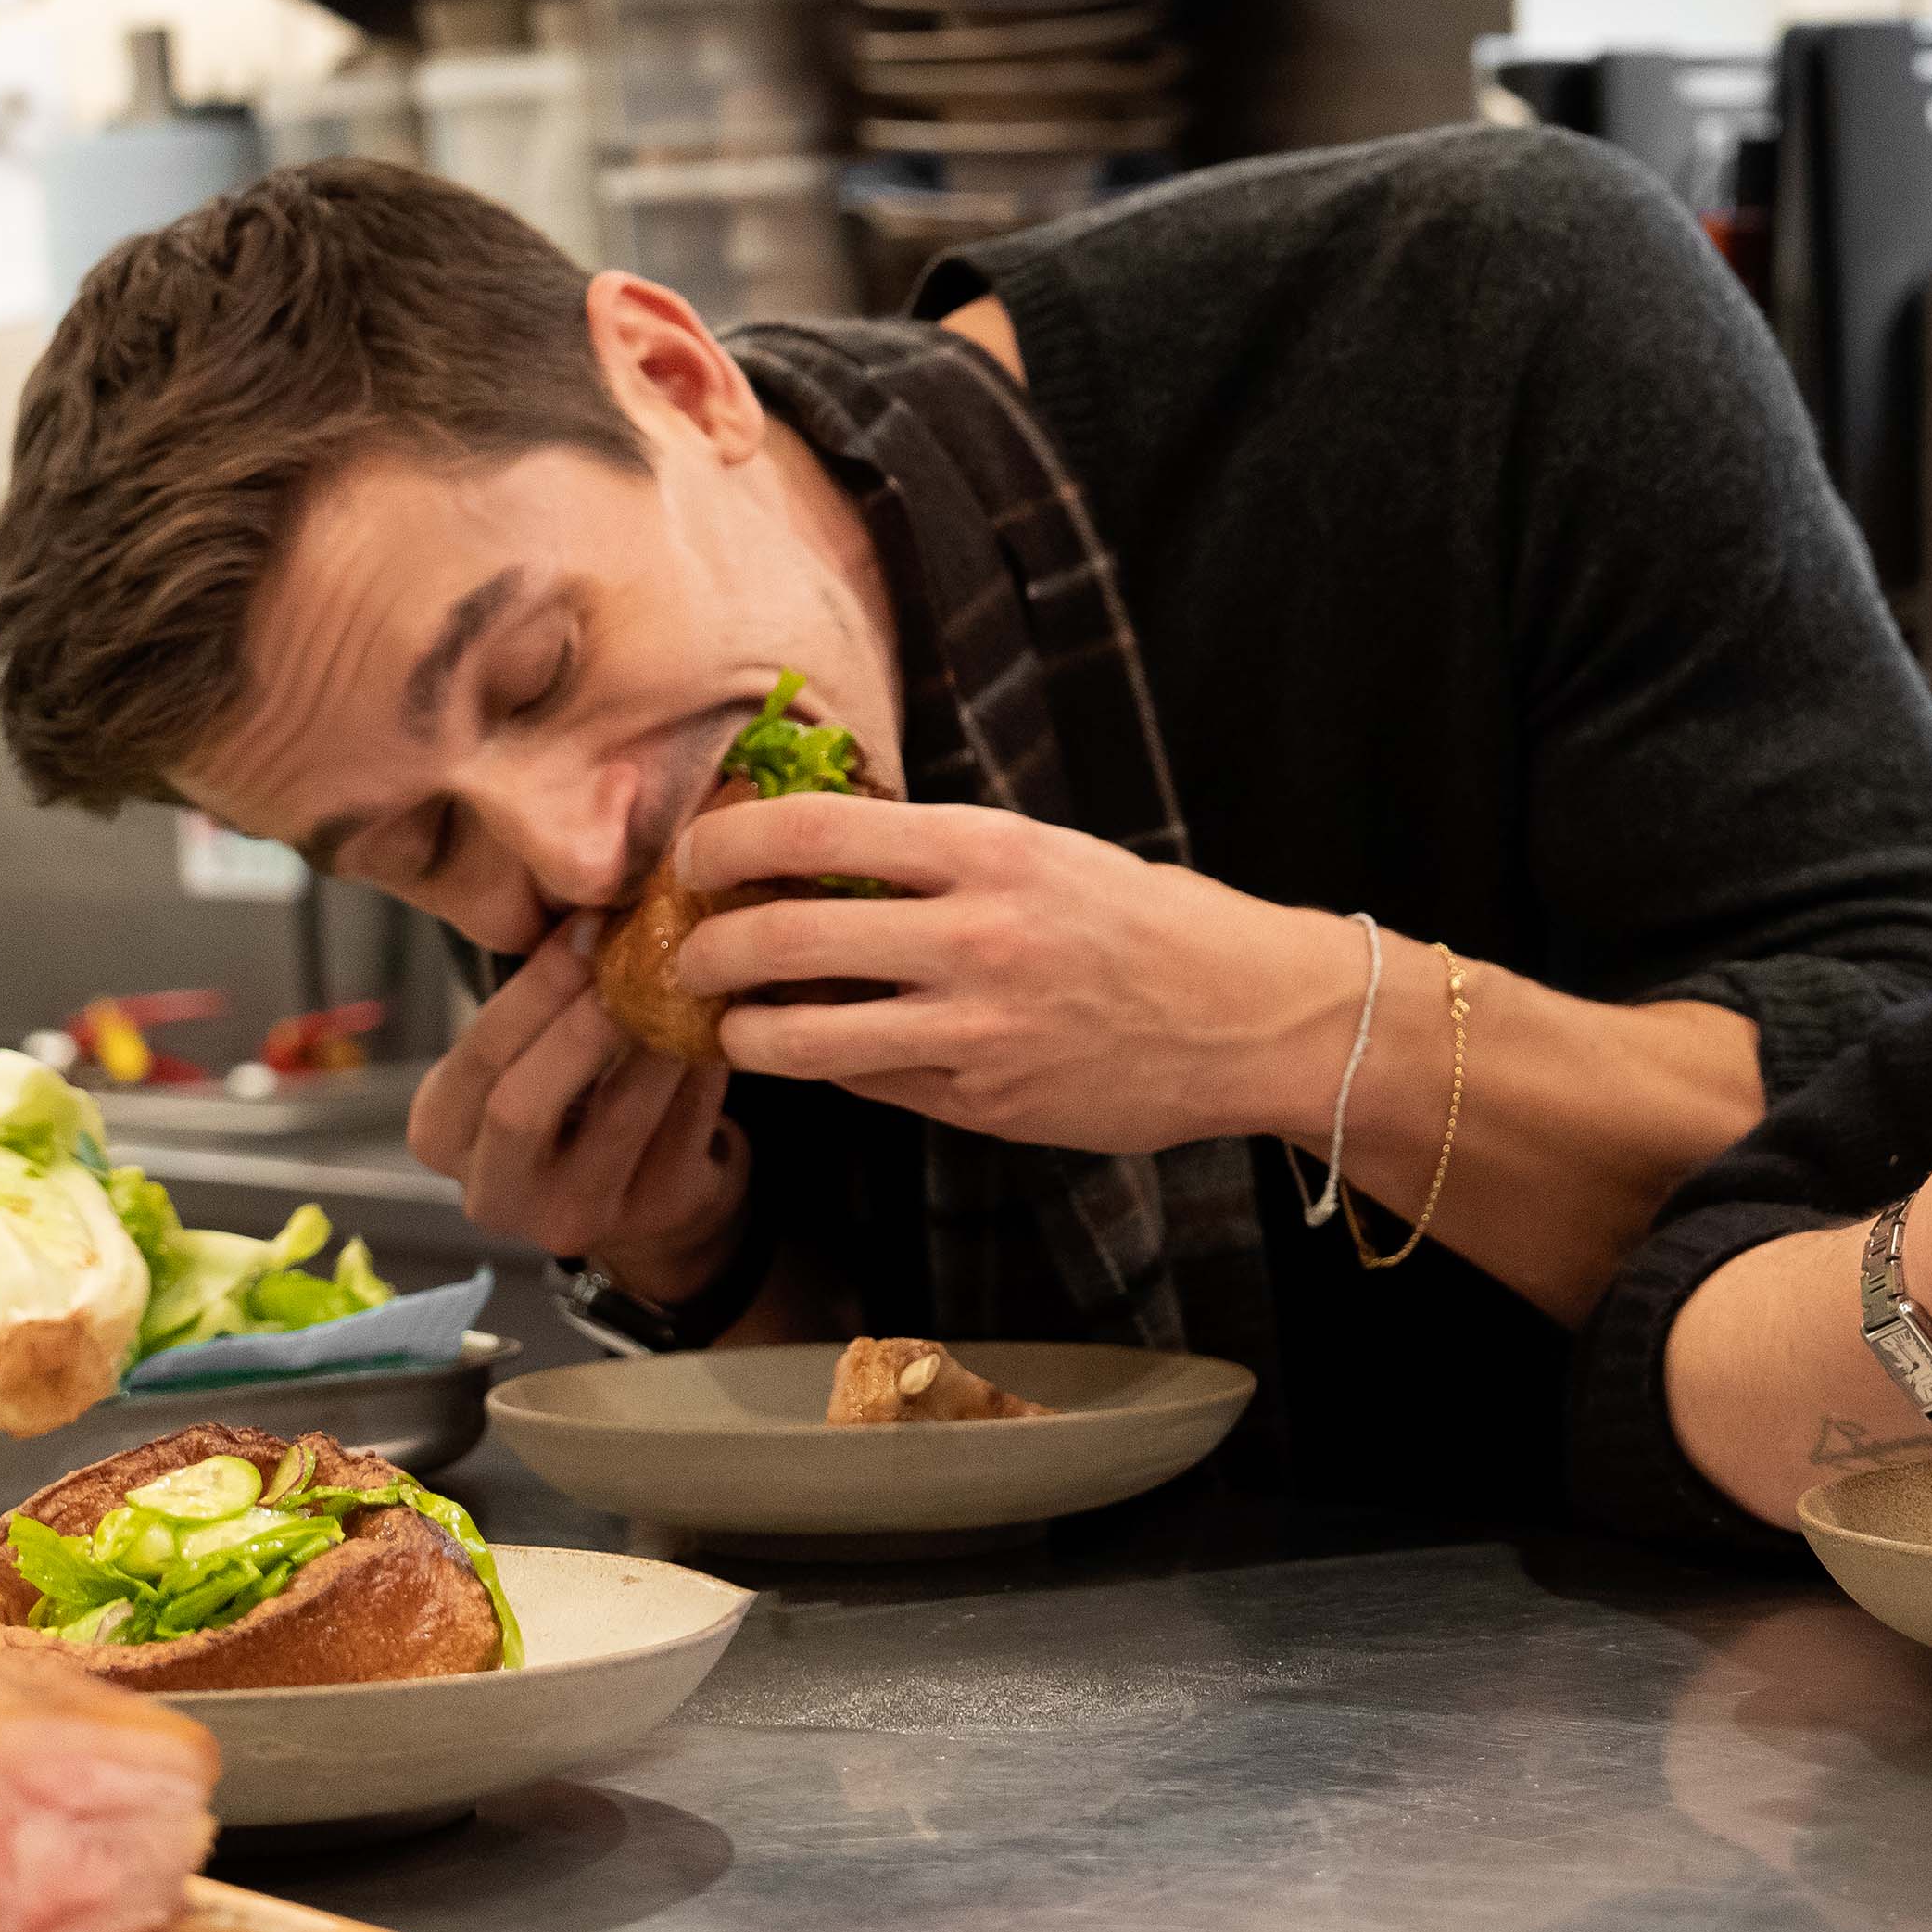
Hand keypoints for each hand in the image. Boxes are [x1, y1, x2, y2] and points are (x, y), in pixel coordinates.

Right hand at [409, 912, 747, 1275]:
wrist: (637, 1186)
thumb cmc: (568, 1095)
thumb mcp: (525, 1053)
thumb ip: (540, 1000)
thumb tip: (598, 905)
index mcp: (441, 1135)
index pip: (480, 1055)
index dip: (535, 988)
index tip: (588, 925)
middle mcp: (494, 1193)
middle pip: (524, 1104)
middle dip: (582, 1023)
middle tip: (634, 955)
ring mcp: (572, 1219)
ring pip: (618, 1118)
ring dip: (655, 1038)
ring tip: (687, 978)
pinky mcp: (652, 1216)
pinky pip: (683, 1130)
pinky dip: (702, 1069)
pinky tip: (719, 1023)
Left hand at [669, 795, 1352, 1153]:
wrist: (1246, 1018)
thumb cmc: (1143, 922)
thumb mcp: (1042, 851)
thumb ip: (934, 853)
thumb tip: (810, 849)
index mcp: (985, 850)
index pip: (810, 828)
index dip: (725, 840)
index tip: (695, 855)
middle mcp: (972, 936)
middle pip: (780, 936)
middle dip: (706, 949)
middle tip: (685, 954)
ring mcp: (973, 1031)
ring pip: (800, 1038)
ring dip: (740, 1034)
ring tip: (732, 1026)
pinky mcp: (981, 1103)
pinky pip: (867, 1084)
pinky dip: (829, 1069)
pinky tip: (827, 1054)